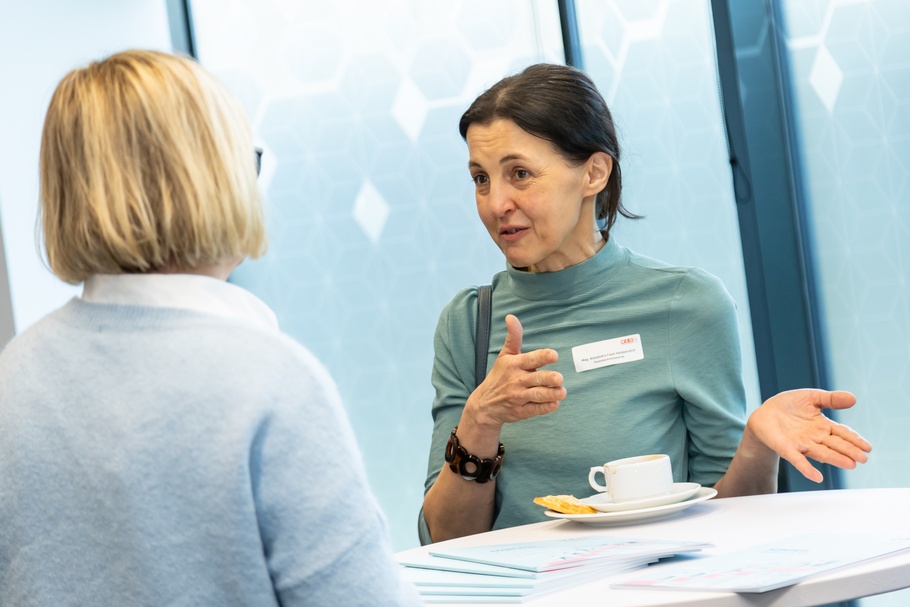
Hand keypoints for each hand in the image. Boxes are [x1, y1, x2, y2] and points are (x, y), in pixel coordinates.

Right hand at [465, 314, 565, 428]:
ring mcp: (518, 397)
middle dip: (549, 379)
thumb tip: (511, 316)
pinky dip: (546, 407)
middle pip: (536, 379)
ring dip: (551, 394)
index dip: (543, 356)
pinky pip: (535, 410)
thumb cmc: (499, 376)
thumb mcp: (505, 356)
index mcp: (514, 364)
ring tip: (562, 392)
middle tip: (559, 378)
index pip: (530, 359)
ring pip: (538, 395)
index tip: (554, 355)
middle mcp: (516, 380)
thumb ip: (513, 337)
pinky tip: (554, 403)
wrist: (485, 405)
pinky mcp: (521, 411)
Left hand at [746, 389, 871, 482]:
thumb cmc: (788, 406)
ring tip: (850, 464)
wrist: (763, 414)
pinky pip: (797, 459)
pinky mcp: (786, 448)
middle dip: (849, 451)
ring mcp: (801, 444)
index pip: (842, 433)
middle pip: (835, 444)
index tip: (868, 447)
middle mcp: (814, 437)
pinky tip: (816, 477)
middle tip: (863, 459)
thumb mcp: (811, 397)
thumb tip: (854, 398)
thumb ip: (831, 399)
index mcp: (822, 426)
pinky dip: (806, 468)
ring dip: (835, 459)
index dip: (854, 439)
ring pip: (821, 452)